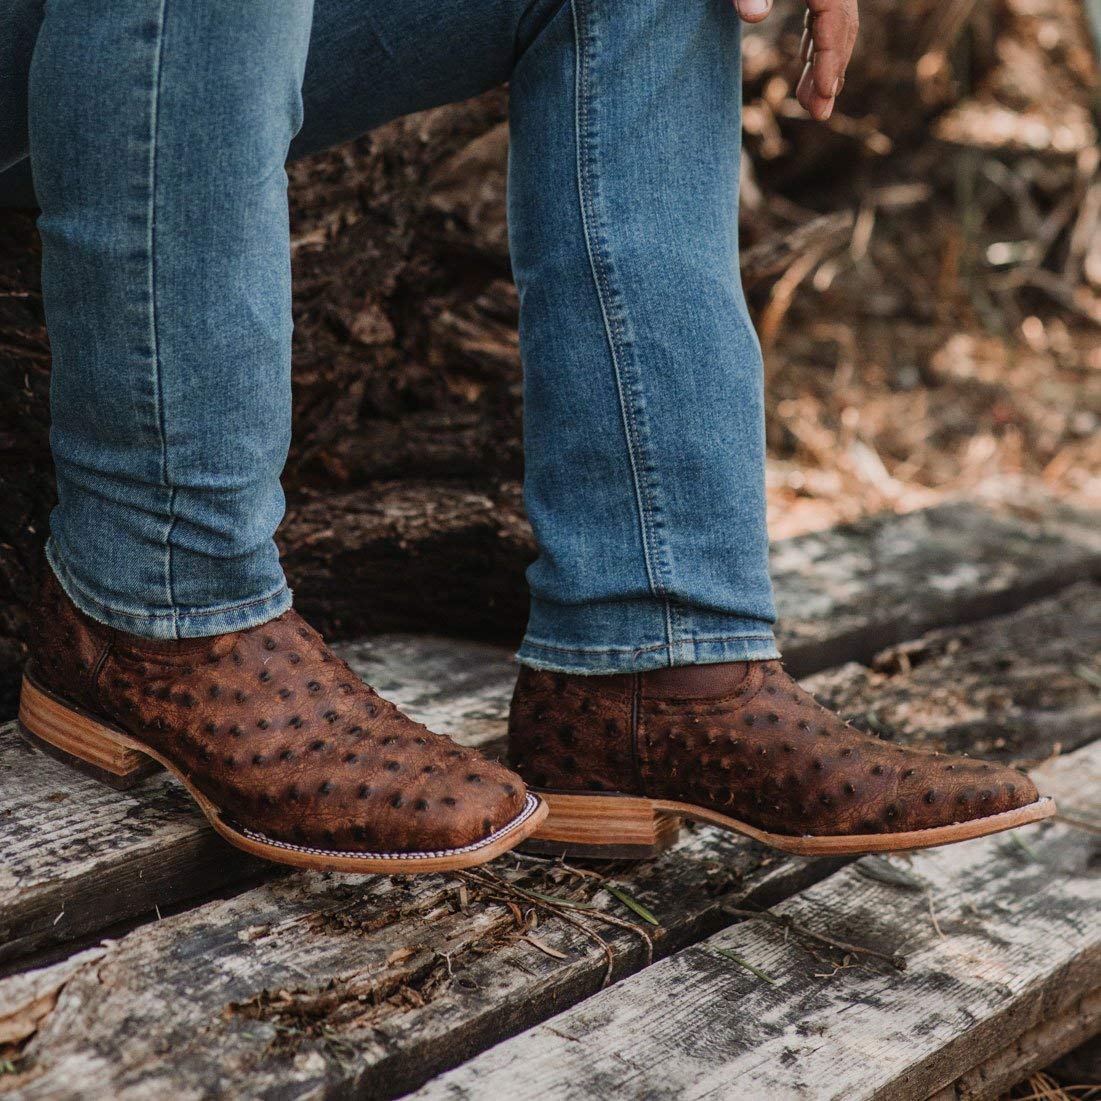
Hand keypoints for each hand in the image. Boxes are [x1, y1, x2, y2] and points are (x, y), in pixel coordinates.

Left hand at [733, 0, 858, 121]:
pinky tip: (806, 62)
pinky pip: (820, 11)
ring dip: (822, 61)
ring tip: (809, 102)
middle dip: (831, 71)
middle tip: (819, 114)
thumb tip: (754, 16)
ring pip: (831, 22)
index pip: (834, 16)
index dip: (831, 55)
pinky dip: (815, 40)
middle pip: (839, 24)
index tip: (826, 92)